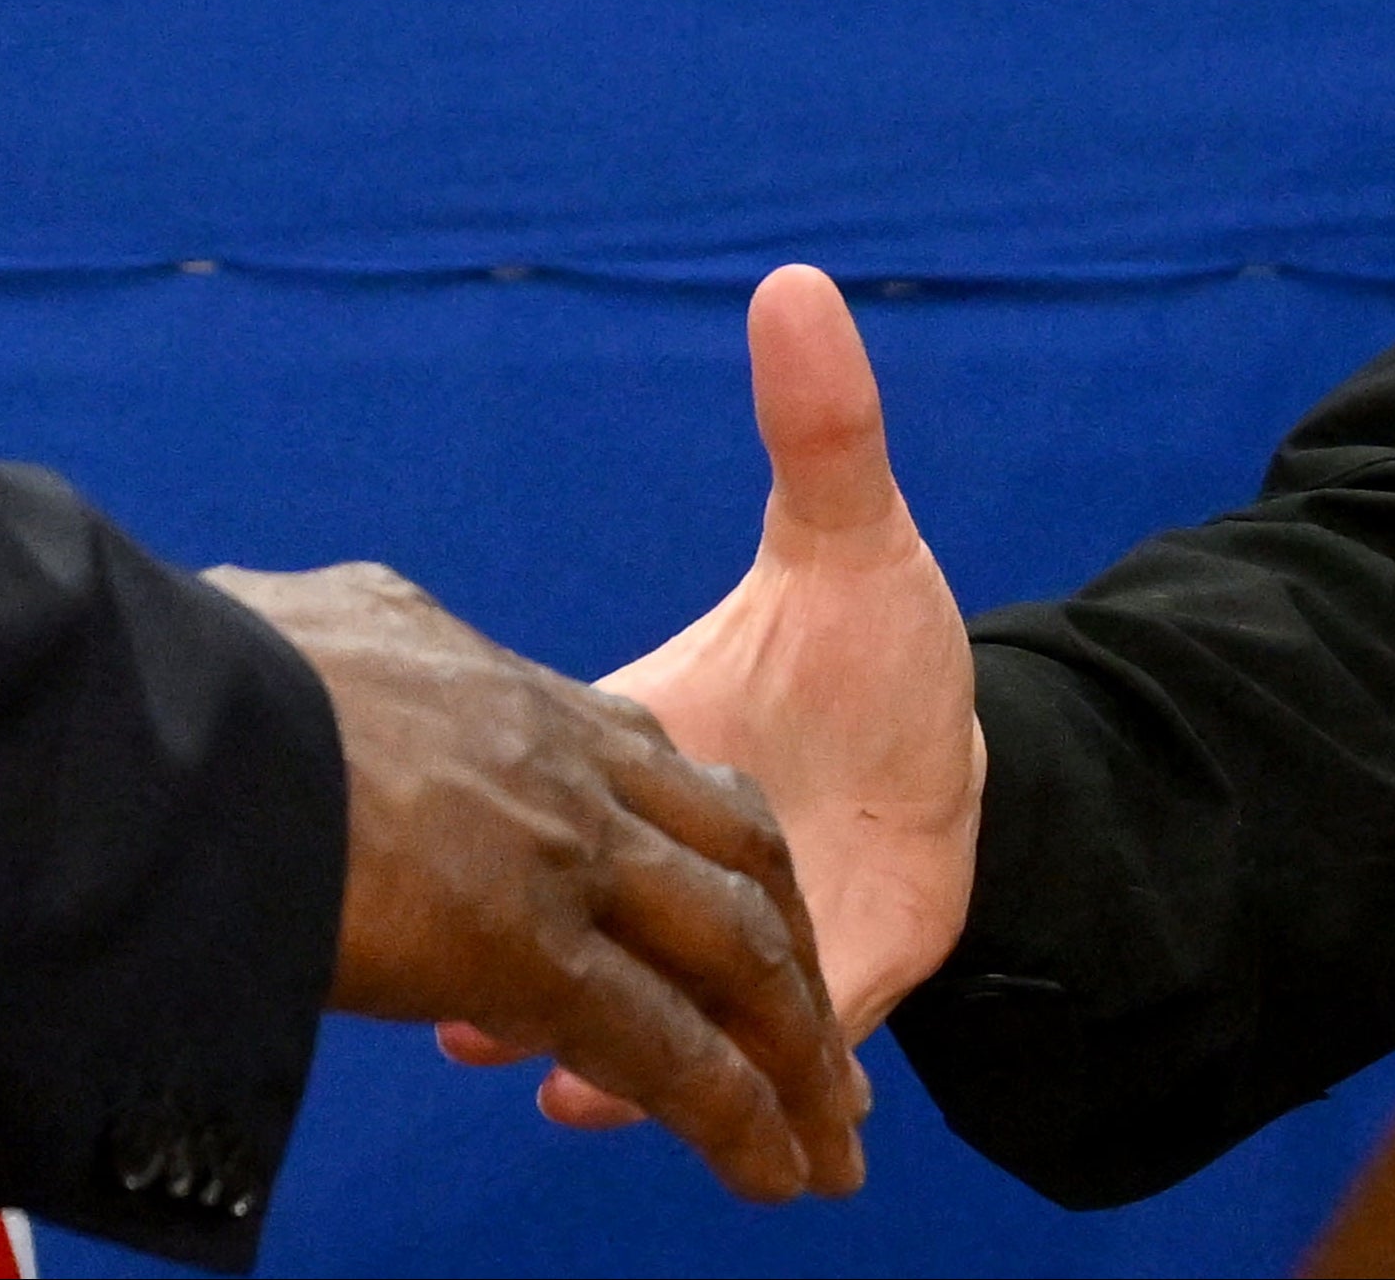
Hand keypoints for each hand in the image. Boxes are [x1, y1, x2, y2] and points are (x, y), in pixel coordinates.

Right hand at [208, 558, 866, 1202]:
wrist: (165, 707)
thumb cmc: (200, 673)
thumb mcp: (306, 623)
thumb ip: (343, 642)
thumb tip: (291, 629)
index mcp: (508, 690)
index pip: (650, 764)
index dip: (703, 842)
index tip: (730, 903)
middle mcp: (565, 759)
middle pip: (735, 852)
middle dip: (789, 949)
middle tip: (814, 1036)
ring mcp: (560, 852)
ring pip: (734, 955)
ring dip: (795, 1051)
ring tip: (826, 1134)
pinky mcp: (531, 951)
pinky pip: (671, 1052)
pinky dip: (740, 1119)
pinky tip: (776, 1172)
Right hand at [457, 264, 982, 1135]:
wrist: (952, 762)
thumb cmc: (876, 648)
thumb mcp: (853, 537)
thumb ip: (822, 427)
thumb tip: (797, 284)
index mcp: (644, 744)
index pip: (562, 783)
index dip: (508, 818)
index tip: (442, 847)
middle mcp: (659, 855)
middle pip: (583, 914)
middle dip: (520, 963)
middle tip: (460, 1007)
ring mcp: (720, 938)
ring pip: (639, 1005)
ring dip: (589, 1051)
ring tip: (545, 1082)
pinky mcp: (801, 996)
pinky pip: (734, 1057)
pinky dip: (686, 1086)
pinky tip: (637, 1109)